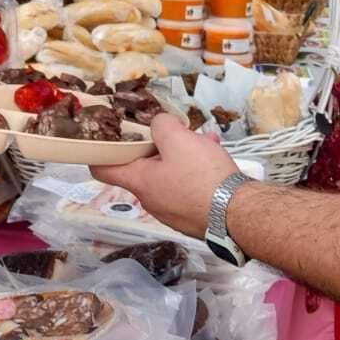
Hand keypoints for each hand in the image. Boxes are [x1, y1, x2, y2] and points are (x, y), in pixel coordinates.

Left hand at [92, 115, 239, 237]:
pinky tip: (213, 152)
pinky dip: (196, 168)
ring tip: (201, 138)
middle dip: (156, 145)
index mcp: (140, 182)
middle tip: (170, 130)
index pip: (102, 169)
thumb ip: (161, 124)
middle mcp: (152, 199)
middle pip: (142, 167)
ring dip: (181, 153)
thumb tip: (159, 125)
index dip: (99, 150)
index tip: (105, 135)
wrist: (239, 214)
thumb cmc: (203, 178)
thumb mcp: (178, 139)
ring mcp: (173, 209)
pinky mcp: (193, 213)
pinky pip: (188, 185)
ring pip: (169, 173)